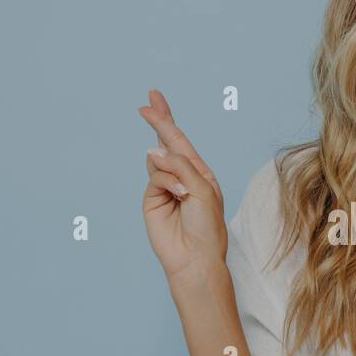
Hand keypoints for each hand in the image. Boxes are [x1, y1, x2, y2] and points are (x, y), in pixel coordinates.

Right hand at [138, 89, 227, 284]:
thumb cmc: (207, 226)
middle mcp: (181, 177)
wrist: (195, 257)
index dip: (166, 119)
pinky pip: (155, 178)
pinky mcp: (152, 199)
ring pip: (159, 162)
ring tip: (184, 192)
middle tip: (148, 101)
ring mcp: (165, 187)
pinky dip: (167, 182)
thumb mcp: (203, 190)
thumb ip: (181, 166)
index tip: (154, 98)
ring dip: (171, 170)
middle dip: (159, 121)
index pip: (180, 140)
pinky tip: (178, 195)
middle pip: (166, 143)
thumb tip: (153, 152)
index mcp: (199, 173)